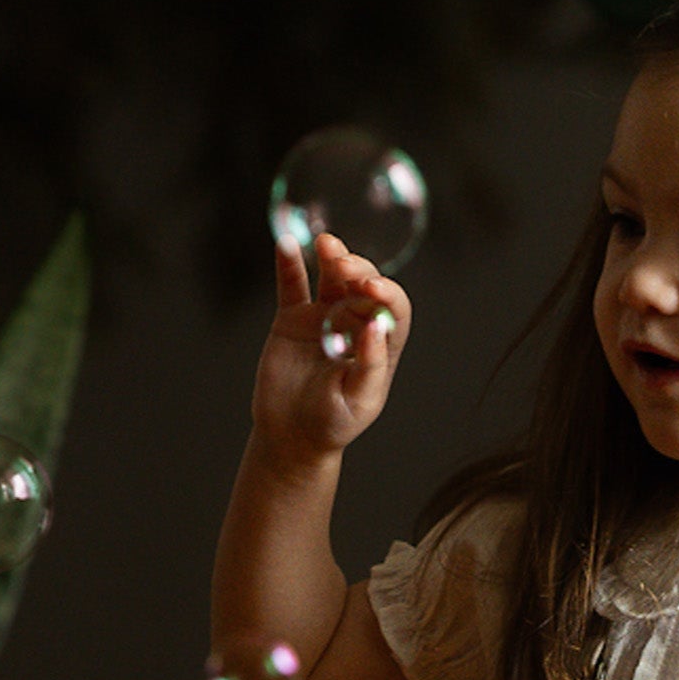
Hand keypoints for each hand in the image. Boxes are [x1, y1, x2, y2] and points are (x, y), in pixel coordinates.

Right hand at [251, 230, 409, 464]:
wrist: (290, 435)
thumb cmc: (332, 424)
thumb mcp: (359, 401)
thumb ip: (371, 366)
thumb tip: (377, 327)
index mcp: (380, 345)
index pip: (392, 308)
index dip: (386, 293)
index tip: (372, 288)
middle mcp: (354, 324)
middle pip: (363, 285)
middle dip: (359, 270)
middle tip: (345, 267)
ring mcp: (323, 317)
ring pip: (332, 277)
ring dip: (331, 256)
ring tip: (326, 244)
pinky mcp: (293, 318)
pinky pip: (292, 284)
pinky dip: (289, 263)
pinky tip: (286, 244)